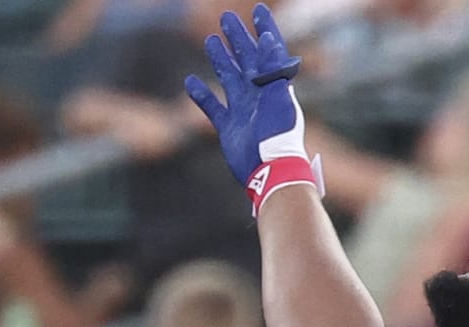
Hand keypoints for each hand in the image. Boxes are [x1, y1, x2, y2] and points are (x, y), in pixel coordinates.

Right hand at [184, 4, 306, 184]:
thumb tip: (268, 39)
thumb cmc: (279, 134)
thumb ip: (273, 68)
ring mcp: (243, 109)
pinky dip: (201, 95)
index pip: (269, 50)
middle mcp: (258, 93)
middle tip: (227, 17)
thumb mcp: (279, 97)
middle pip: (246, 58)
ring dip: (220, 59)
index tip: (258, 9)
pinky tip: (190, 81)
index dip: (265, 28)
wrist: (269, 169)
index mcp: (273, 83)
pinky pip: (212, 106)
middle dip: (238, 38)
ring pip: (228, 77)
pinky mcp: (228, 127)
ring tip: (211, 41)